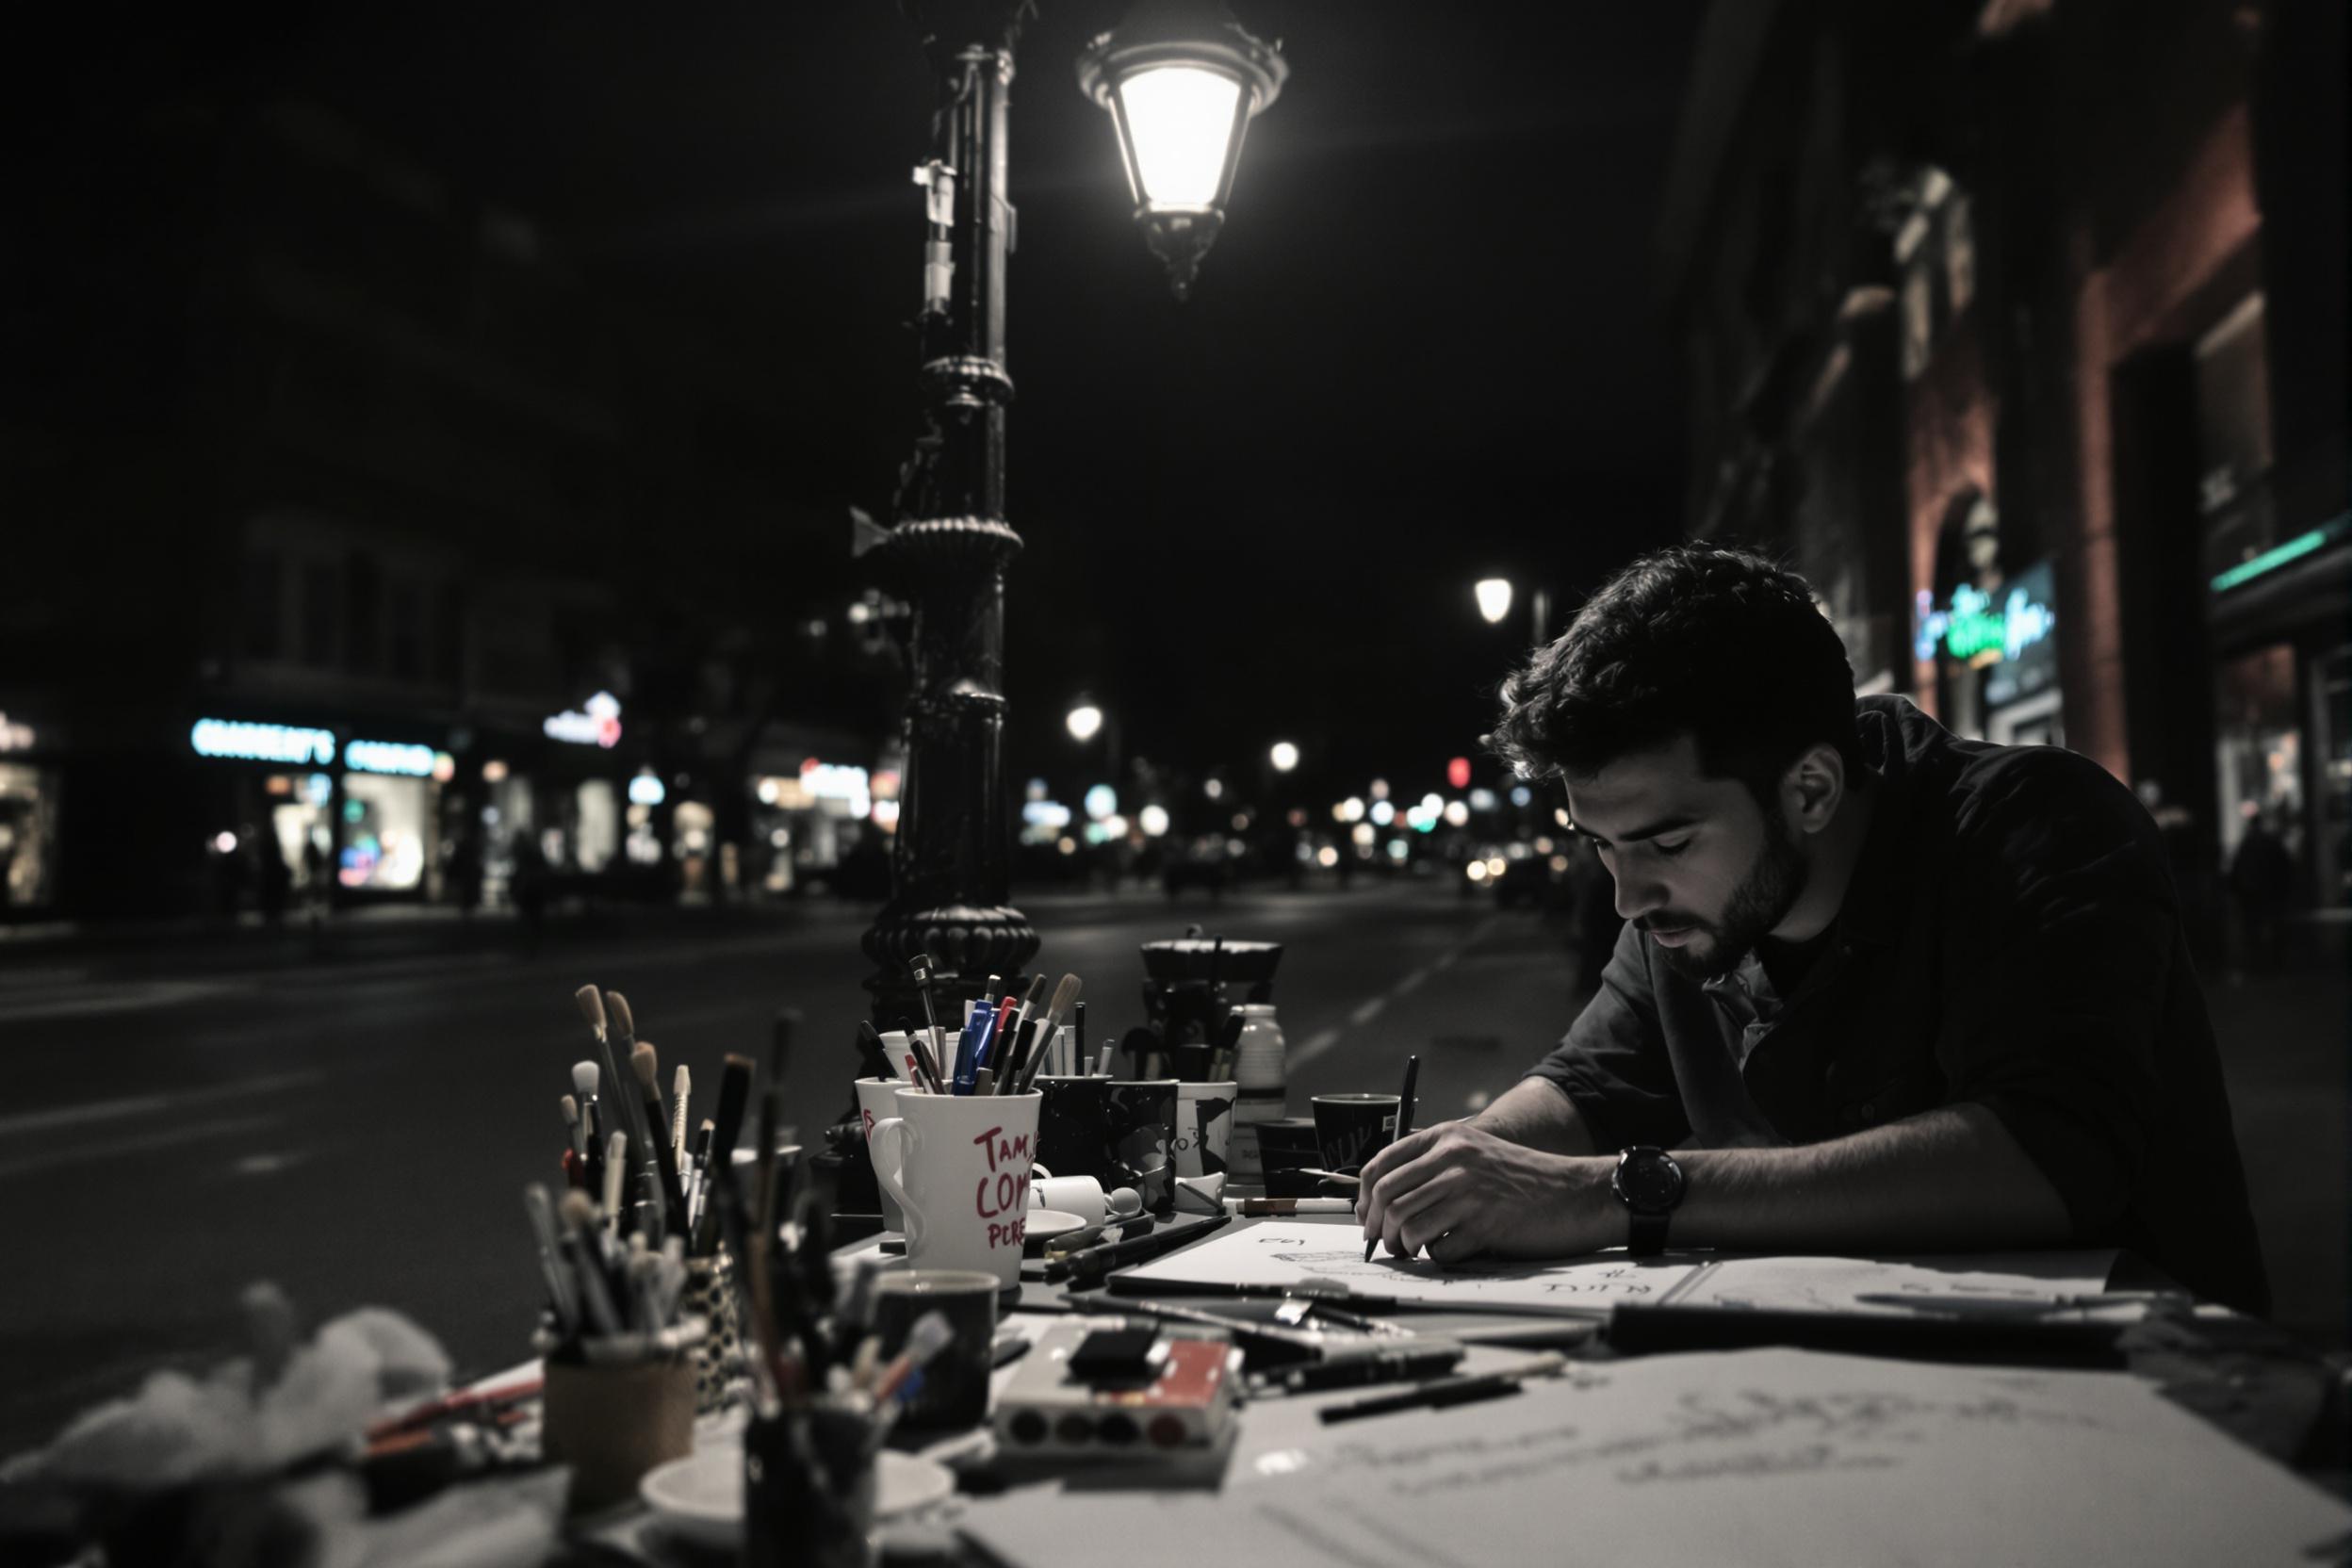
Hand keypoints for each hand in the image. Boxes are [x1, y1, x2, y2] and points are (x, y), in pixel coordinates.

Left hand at [1355, 1119, 1615, 1263]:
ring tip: (1411, 1251)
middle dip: (1377, 1227)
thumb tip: (1384, 1199)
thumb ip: (1434, 1164)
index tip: (1365, 1216)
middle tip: (1384, 1243)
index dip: (1363, 1196)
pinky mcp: (1483, 1224)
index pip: (1381, 1165)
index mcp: (1446, 1138)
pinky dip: (1437, 1256)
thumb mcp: (1476, 1152)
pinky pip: (1438, 1249)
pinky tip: (1450, 1250)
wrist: (1577, 1192)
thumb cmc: (1524, 1178)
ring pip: (1405, 1225)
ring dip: (1402, 1246)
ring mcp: (1467, 1192)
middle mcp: (1452, 1159)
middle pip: (1386, 1197)